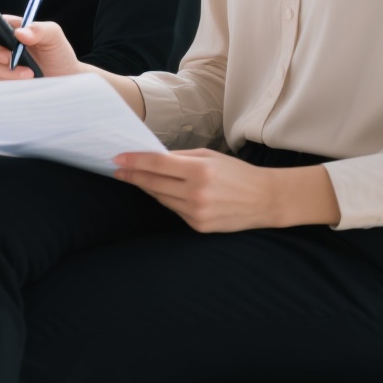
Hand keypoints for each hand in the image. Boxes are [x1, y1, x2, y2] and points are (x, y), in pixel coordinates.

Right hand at [0, 15, 81, 80]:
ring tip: (28, 72)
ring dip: (5, 70)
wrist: (65, 79)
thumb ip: (39, 29)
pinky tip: (23, 81)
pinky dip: (7, 81)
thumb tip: (20, 33)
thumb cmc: (57, 53)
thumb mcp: (53, 35)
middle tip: (10, 56)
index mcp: (5, 27)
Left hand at [113, 150, 341, 231]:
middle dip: (133, 176)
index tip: (117, 159)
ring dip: (148, 188)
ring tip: (136, 178)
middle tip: (118, 170)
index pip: (156, 165)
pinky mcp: (199, 226)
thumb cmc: (236, 173)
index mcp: (199, 171)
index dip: (134, 162)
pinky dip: (168, 200)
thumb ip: (179, 158)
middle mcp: (196, 193)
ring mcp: (197, 212)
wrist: (265, 200)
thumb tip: (150, 157)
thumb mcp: (209, 157)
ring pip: (161, 198)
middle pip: (153, 184)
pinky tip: (164, 192)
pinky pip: (174, 210)